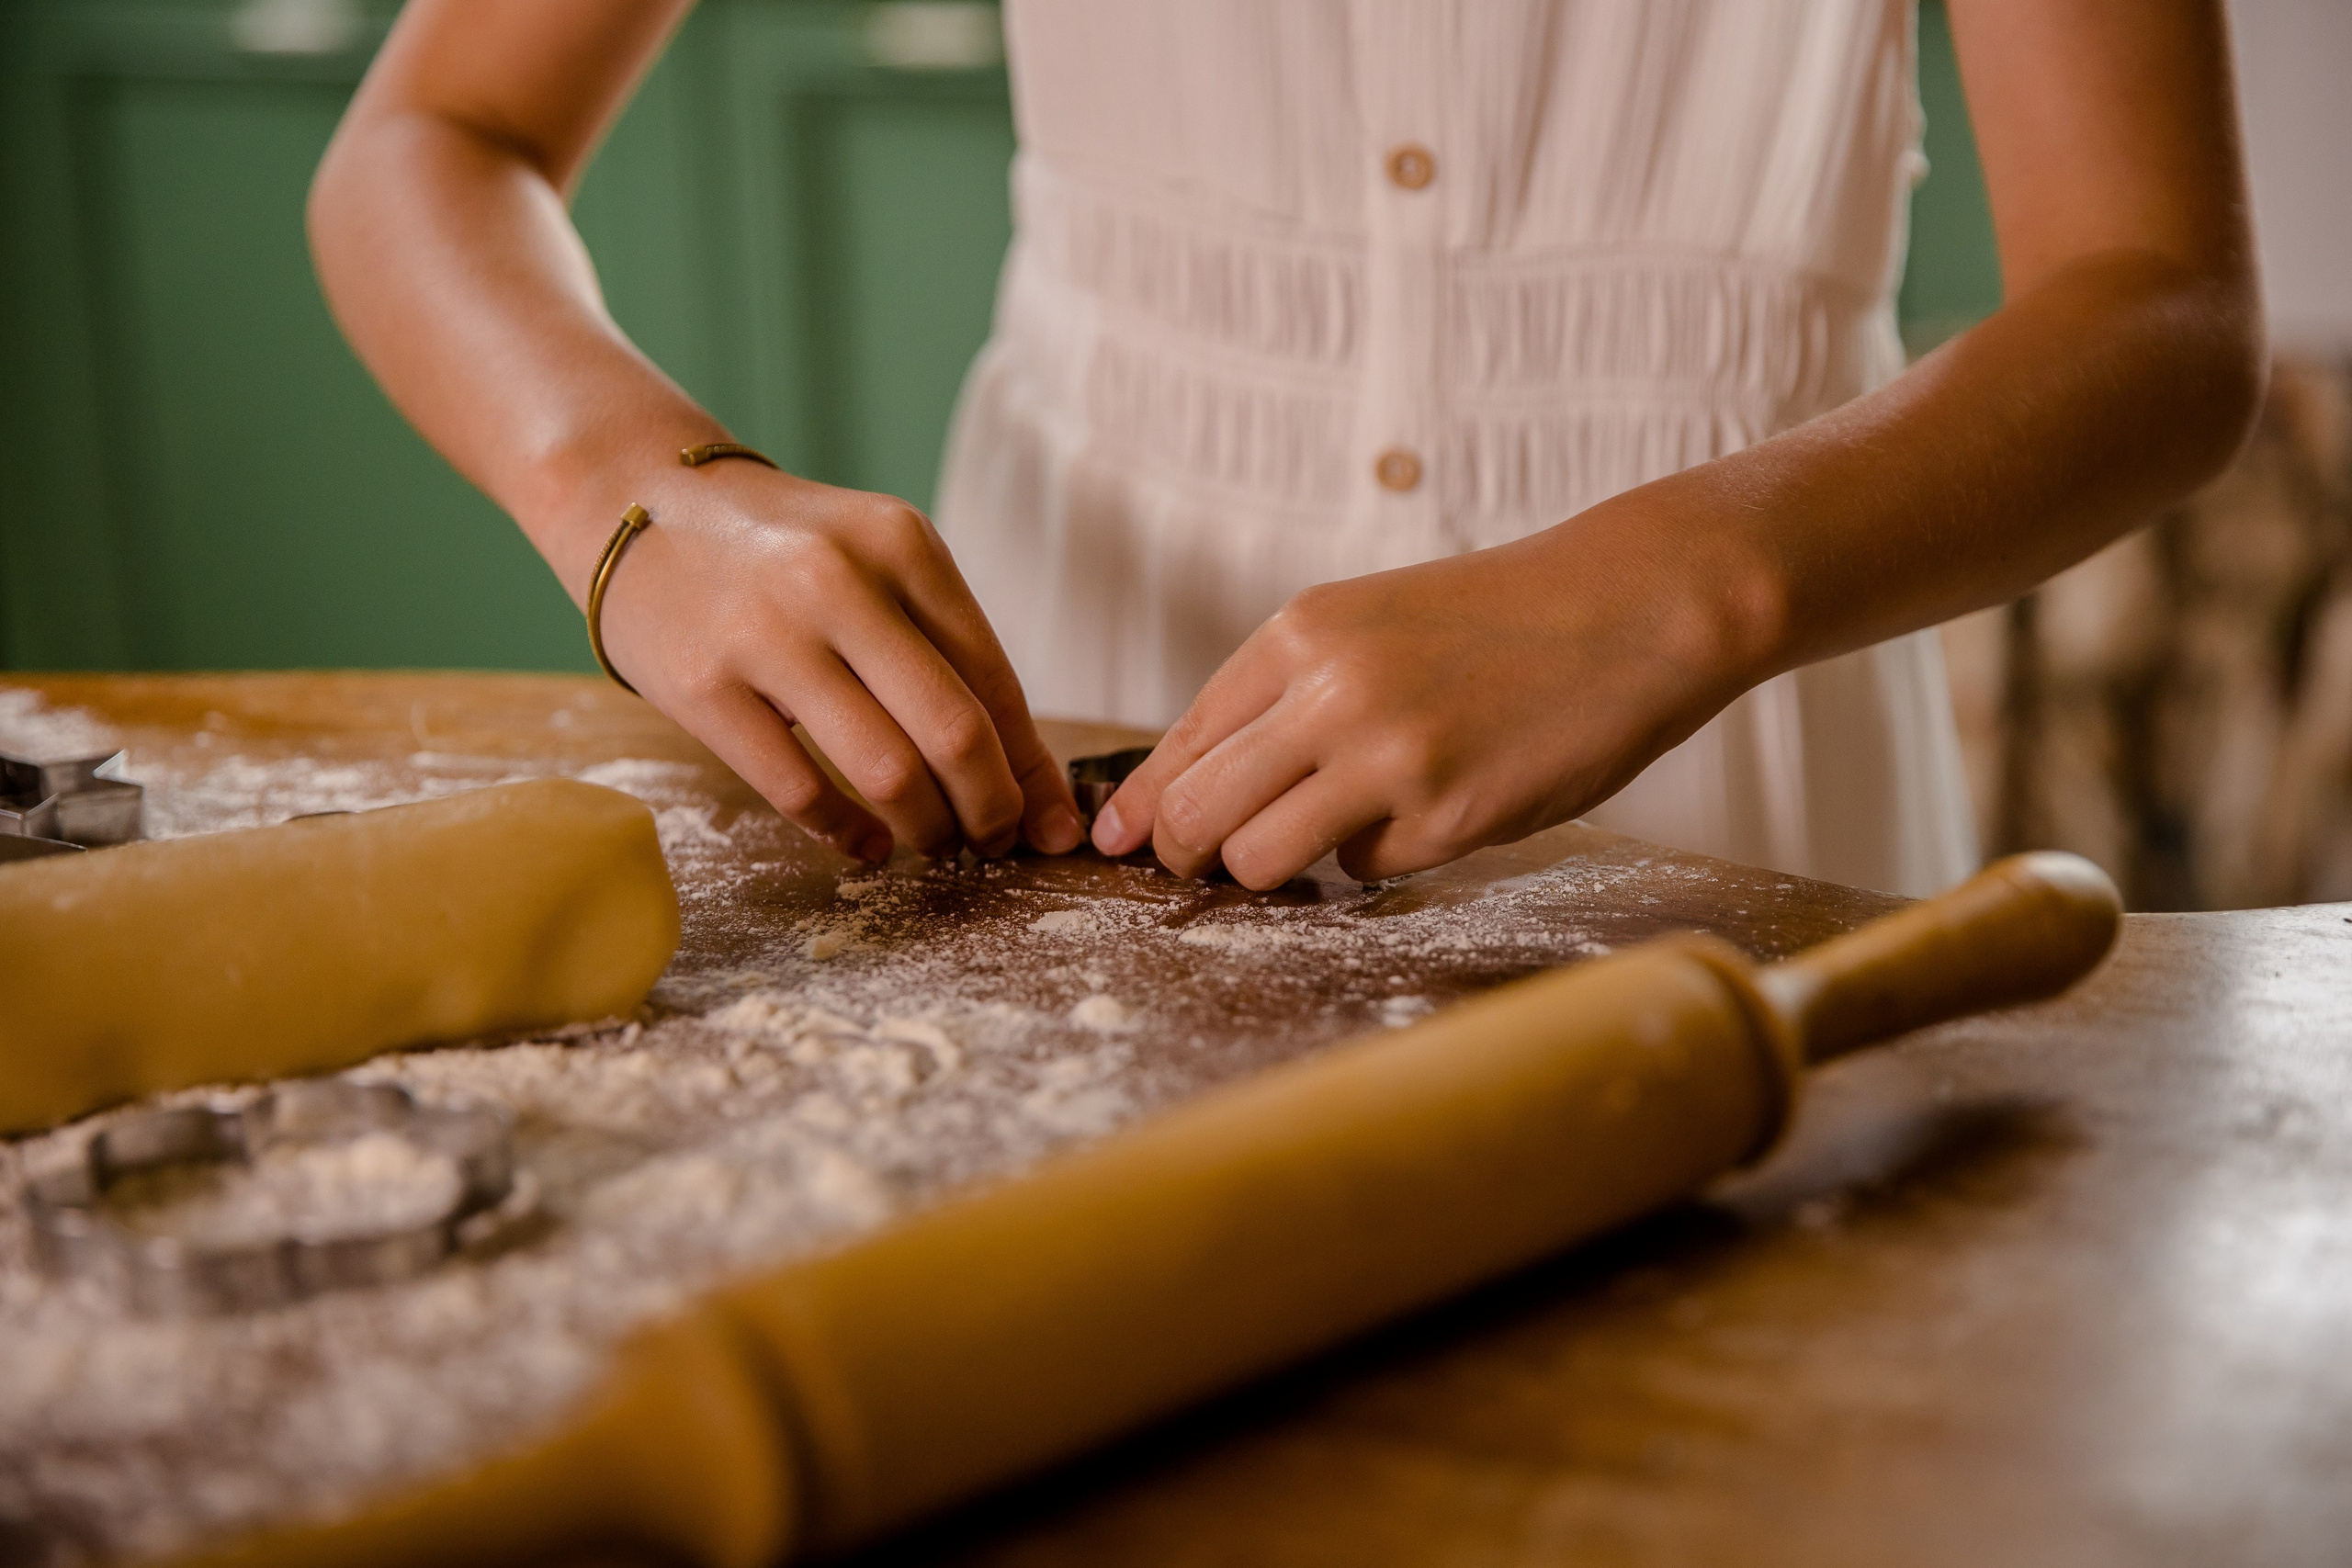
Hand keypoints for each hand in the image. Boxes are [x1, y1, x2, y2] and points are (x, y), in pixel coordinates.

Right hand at [592, 459, 1082, 861]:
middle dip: (992, 810)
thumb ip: (946, 650)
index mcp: (903, 545)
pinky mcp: (703, 687)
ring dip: (927, 829)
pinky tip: (866, 844)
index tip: (1049, 824)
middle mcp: (839, 581)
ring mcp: (766, 635)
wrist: (638, 503)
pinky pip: (800, 790)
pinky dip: (848, 834)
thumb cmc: (783, 553)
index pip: (996, 681)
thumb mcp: (874, 562)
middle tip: (994, 845)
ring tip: (933, 844)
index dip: (1032, 769)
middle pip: (955, 733)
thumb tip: (1030, 779)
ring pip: (886, 772)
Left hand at [1089, 506, 1767, 888]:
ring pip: (1260, 861)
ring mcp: (1387, 759)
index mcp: (1300, 634)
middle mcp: (1330, 693)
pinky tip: (1433, 807)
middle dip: (1188, 854)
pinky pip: (1363, 871)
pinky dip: (1381, 855)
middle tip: (1204, 866)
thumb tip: (1186, 792)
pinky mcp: (1447, 818)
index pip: (1182, 742)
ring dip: (1278, 867)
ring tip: (1330, 832)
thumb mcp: (1370, 623)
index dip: (1145, 806)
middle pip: (1196, 816)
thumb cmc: (1498, 621)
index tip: (1122, 842)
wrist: (1633, 605)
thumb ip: (1283, 696)